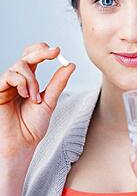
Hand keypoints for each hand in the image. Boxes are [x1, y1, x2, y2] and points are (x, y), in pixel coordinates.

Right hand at [0, 42, 75, 165]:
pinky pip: (9, 76)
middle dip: (41, 52)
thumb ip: (58, 83)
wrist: (21, 145)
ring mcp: (7, 84)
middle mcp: (18, 80)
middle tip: (54, 52)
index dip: (44, 51)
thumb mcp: (49, 102)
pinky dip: (22, 83)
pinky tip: (25, 96)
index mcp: (30, 81)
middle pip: (27, 56)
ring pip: (20, 66)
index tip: (58, 52)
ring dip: (32, 80)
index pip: (34, 57)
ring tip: (35, 98)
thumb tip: (70, 65)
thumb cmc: (33, 127)